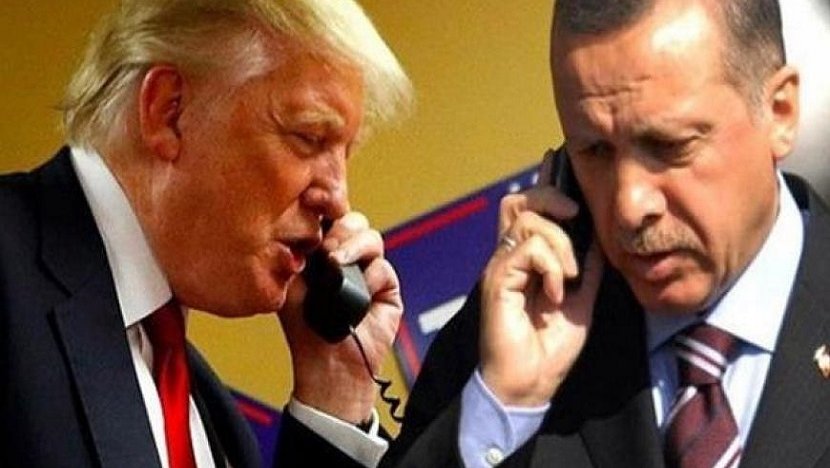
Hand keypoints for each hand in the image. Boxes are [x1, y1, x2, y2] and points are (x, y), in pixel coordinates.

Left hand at [279, 212, 401, 422]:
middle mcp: (347, 256)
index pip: (329, 216)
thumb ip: (298, 250)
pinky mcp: (387, 287)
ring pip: (371, 238)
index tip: (314, 199)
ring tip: (336, 263)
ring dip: (353, 246)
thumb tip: (306, 224)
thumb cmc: (304, 327)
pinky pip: (383, 268)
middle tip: (327, 248)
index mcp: (323, 250)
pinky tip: (357, 293)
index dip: (325, 204)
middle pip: (354, 220)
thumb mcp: (291, 281)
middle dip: (340, 228)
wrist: (326, 361)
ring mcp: (369, 270)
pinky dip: (369, 277)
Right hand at [479, 172, 603, 406]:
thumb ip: (588, 269)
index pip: (530, 209)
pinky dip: (550, 265)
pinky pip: (527, 247)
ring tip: (567, 277)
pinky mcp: (497, 280)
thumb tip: (600, 237)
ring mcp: (501, 267)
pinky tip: (555, 292)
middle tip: (575, 216)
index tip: (555, 159)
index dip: (544, 183)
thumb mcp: (582, 301)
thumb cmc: (550, 348)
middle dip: (551, 197)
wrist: (530, 384)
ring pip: (527, 220)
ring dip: (559, 243)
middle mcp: (509, 258)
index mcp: (527, 260)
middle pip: (519, 201)